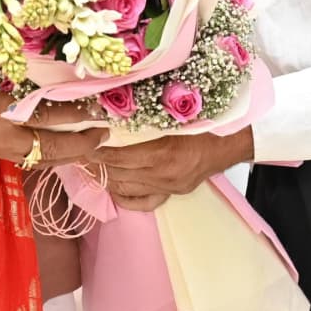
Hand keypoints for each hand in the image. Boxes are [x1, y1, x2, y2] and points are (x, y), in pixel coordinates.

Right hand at [0, 65, 102, 166]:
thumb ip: (3, 65)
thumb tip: (38, 55)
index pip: (44, 116)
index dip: (74, 114)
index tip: (97, 107)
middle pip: (48, 148)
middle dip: (79, 145)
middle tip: (104, 133)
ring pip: (37, 157)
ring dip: (64, 152)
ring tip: (88, 143)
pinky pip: (22, 155)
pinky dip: (44, 152)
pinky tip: (55, 144)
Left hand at [90, 127, 254, 211]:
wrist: (229, 140)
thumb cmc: (202, 119)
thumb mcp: (173, 111)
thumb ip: (145, 114)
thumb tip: (113, 108)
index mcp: (163, 151)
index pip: (118, 154)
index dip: (97, 148)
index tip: (83, 139)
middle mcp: (163, 174)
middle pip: (118, 172)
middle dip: (96, 162)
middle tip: (80, 150)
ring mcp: (167, 187)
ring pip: (126, 187)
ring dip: (105, 176)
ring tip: (90, 165)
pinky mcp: (172, 193)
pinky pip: (142, 202)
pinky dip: (123, 195)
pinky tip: (112, 185)